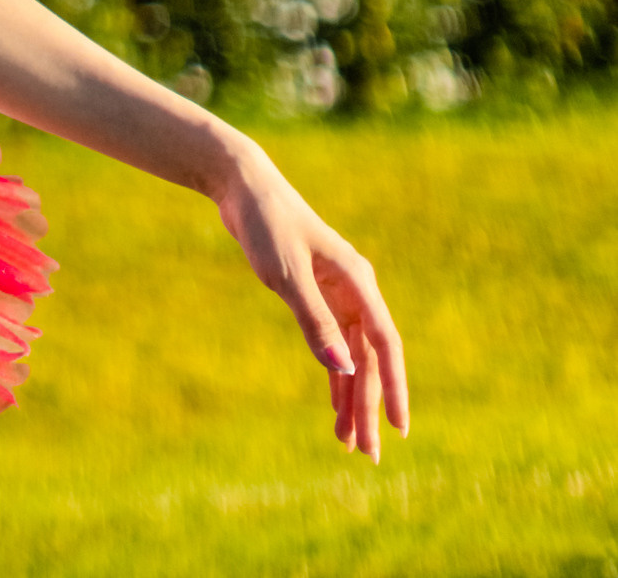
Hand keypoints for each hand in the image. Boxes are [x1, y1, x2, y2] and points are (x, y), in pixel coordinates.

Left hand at [210, 142, 408, 458]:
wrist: (242, 187)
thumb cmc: (268, 225)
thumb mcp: (288, 275)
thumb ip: (315, 321)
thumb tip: (345, 368)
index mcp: (358, 282)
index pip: (385, 344)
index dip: (395, 387)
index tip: (399, 429)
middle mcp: (355, 290)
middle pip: (369, 359)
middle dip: (368, 406)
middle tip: (367, 454)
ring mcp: (337, 294)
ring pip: (352, 357)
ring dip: (352, 397)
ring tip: (348, 443)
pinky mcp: (317, 296)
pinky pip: (333, 345)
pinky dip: (335, 375)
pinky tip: (335, 407)